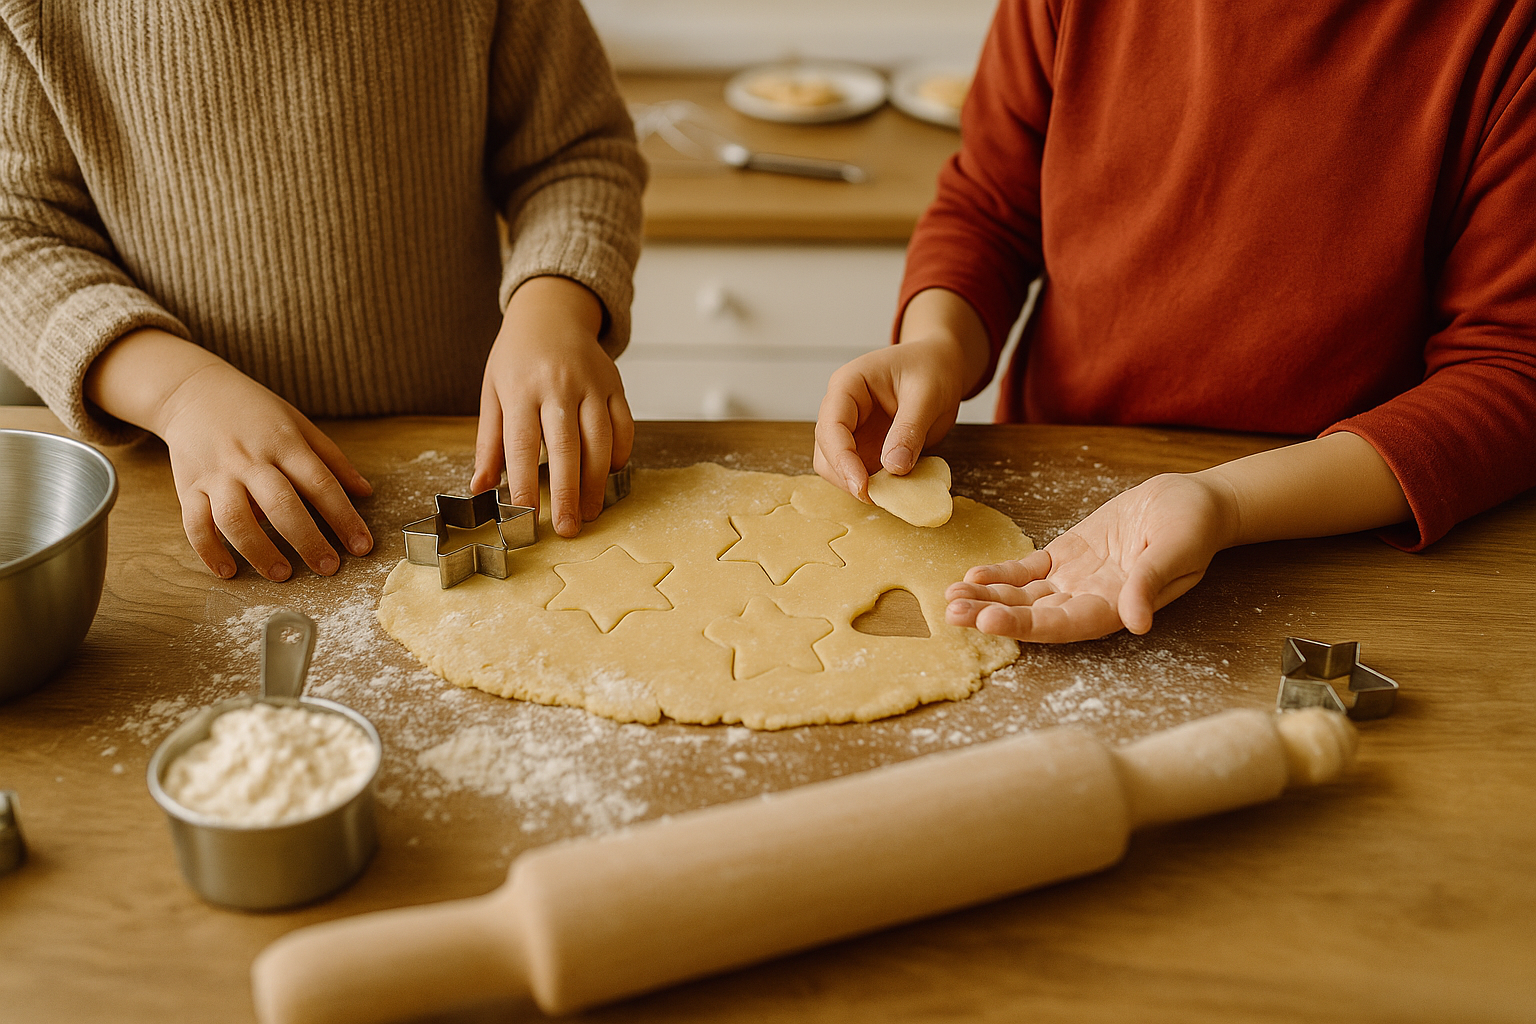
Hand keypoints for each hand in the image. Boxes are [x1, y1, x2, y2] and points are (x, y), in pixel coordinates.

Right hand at [84, 328, 373, 581]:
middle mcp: (250, 459)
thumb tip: (366, 492)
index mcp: (285, 443)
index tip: (362, 546)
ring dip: (259, 551)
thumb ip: (332, 459)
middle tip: (328, 568)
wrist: (193, 390)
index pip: (321, 484)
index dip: (344, 517)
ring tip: (282, 574)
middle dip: (308, 540)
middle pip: (281, 505)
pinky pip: (194, 523)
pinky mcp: (188, 485)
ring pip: (235, 519)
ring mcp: (217, 474)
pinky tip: (227, 571)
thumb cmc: (255, 412)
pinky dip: (208, 550)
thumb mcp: (299, 424)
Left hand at [472, 276, 632, 537]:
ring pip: (600, 439)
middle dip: (567, 493)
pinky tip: (610, 474)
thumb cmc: (516, 358)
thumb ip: (489, 442)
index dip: (524, 484)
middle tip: (568, 529)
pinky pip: (623, 424)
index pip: (522, 445)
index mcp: (520, 389)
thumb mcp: (492, 392)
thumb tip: (479, 489)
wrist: (551, 312)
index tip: (526, 517)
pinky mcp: (614, 383)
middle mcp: (558, 386)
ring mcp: (591, 384)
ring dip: (597, 481)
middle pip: (566, 447)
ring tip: (590, 511)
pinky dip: (619, 452)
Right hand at [814, 288, 990, 499]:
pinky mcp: (862, 447)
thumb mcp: (927, 394)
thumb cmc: (931, 369)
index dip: (842, 459)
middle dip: (846, 476)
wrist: (939, 366)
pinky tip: (892, 490)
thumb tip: (894, 467)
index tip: (862, 486)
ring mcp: (849, 429)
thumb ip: (910, 429)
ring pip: (834, 466)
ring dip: (855, 484)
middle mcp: (841, 408)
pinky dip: (870, 485)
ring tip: (888, 493)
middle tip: (877, 498)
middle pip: (826, 450)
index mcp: (848, 385)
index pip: (832, 425)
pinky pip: (856, 472)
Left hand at [945, 473, 1236, 641]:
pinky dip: (1001, 574)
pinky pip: (1028, 570)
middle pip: (1033, 617)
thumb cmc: (1192, 527)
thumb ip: (1151, 583)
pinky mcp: (1067, 555)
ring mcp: (1075, 579)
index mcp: (1116, 607)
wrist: (1192, 500)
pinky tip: (971, 576)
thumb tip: (1137, 622)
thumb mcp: (1177, 549)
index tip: (989, 621)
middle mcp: (1089, 600)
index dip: (1026, 626)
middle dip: (991, 616)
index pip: (1063, 625)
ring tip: (948, 600)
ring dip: (986, 598)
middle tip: (952, 614)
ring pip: (1023, 596)